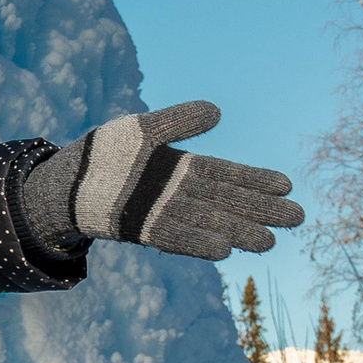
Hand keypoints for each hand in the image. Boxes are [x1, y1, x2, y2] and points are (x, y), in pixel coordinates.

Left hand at [21, 100, 302, 262]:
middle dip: (260, 210)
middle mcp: (179, 194)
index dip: (256, 180)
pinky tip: (224, 249)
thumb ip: (178, 121)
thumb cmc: (105, 152)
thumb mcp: (143, 128)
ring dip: (238, 232)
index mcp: (183, 168)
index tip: (287, 184)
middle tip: (297, 217)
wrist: (66, 179)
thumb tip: (217, 113)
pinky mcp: (141, 229)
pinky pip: (175, 236)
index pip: (227, 174)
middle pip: (227, 202)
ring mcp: (162, 213)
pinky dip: (197, 242)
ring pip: (209, 222)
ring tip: (270, 242)